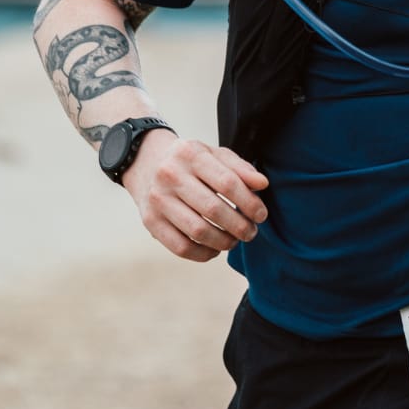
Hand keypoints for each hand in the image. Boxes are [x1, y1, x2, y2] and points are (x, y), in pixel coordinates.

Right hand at [122, 130, 269, 261]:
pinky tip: (215, 249)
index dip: (249, 202)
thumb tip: (262, 185)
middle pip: (213, 209)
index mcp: (191, 154)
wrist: (146, 162)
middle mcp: (171, 175)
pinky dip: (203, 254)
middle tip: (251, 232)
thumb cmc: (190, 161)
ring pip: (197, 231)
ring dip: (223, 242)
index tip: (261, 215)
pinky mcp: (150, 221)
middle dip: (239, 226)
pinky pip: (180, 247)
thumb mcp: (214, 154)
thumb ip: (240, 168)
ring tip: (234, 240)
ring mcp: (158, 199)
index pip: (227, 182)